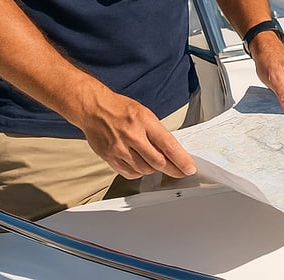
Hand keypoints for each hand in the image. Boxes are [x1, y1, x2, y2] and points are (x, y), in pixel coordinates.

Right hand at [75, 88, 197, 180]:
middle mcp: (132, 136)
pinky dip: (138, 172)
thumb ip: (157, 133)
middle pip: (158, 161)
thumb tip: (172, 151)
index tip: (189, 168)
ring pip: (144, 170)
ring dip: (153, 169)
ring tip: (154, 161)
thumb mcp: (145, 114)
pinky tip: (140, 165)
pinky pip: (129, 173)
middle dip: (172, 169)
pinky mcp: (109, 158)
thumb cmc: (120, 109)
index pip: (168, 145)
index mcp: (144, 122)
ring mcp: (119, 148)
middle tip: (179, 171)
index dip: (181, 160)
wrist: (94, 109)